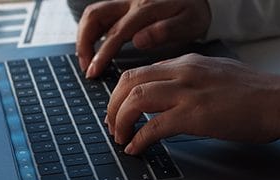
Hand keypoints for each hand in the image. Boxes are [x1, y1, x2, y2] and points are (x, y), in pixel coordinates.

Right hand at [76, 0, 210, 78]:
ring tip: (86, 59)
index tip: (93, 72)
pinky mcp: (125, 3)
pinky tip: (95, 47)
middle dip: (84, 43)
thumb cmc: (194, 10)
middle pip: (95, 16)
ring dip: (84, 35)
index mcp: (146, 9)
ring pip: (94, 13)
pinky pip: (102, 13)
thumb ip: (166, 30)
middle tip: (86, 68)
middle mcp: (132, 1)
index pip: (116, 33)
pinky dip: (92, 30)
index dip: (101, 54)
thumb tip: (138, 40)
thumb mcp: (191, 22)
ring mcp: (126, 0)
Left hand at [105, 54, 279, 154]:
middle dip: (114, 105)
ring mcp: (187, 92)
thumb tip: (176, 95)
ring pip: (135, 100)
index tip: (121, 108)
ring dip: (121, 120)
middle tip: (113, 124)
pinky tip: (136, 147)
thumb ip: (195, 80)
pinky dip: (138, 138)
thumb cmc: (258, 93)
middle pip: (130, 82)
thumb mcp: (219, 74)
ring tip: (120, 137)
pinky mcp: (194, 115)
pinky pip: (152, 126)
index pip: (142, 71)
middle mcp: (183, 72)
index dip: (124, 92)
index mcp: (189, 62)